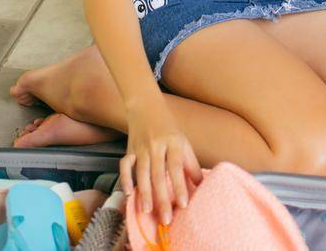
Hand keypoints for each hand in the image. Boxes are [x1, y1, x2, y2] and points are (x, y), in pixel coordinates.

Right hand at [120, 94, 202, 225]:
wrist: (146, 107)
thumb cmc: (168, 128)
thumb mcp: (183, 142)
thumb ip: (191, 163)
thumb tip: (200, 185)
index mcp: (174, 142)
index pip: (177, 167)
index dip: (180, 186)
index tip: (183, 204)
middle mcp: (157, 145)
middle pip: (159, 174)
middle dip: (162, 198)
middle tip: (165, 218)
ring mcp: (141, 148)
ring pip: (142, 173)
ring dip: (144, 193)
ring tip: (147, 211)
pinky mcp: (129, 149)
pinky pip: (125, 165)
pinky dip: (125, 179)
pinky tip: (127, 193)